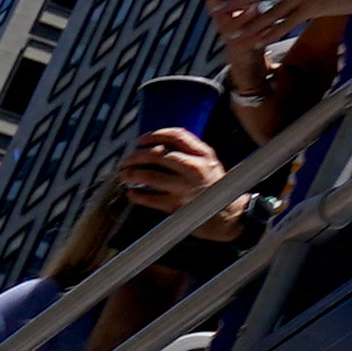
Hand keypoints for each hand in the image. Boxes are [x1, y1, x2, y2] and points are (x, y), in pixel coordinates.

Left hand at [113, 128, 229, 219]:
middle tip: (126, 160)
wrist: (227, 214)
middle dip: (136, 156)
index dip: (154, 135)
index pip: (175, 136)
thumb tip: (156, 144)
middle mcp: (193, 168)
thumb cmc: (214, 186)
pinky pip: (149, 198)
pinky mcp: (175, 206)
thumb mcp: (208, 161)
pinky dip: (137, 195)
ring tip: (125, 174)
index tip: (140, 140)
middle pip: (158, 155)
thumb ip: (188, 151)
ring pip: (150, 176)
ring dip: (132, 174)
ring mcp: (184, 187)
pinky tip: (132, 193)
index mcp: (203, 154)